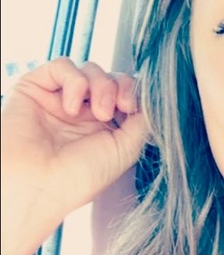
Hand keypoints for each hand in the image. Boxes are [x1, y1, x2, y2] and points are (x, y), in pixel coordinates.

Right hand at [1, 58, 147, 254]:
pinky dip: (74, 81)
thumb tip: (155, 97)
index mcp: (106, 125)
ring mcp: (60, 98)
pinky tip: (71, 107)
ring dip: (101, 86)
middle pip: (113, 77)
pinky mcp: (36, 88)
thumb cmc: (78, 178)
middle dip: (121, 88)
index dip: (136, 92)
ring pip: (91, 68)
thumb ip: (144, 121)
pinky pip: (62, 66)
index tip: (136, 107)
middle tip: (115, 111)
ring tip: (98, 113)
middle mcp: (83, 109)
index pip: (127, 92)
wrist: (36, 188)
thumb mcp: (126, 149)